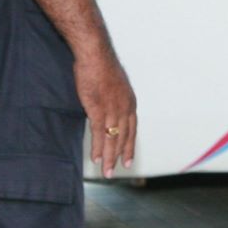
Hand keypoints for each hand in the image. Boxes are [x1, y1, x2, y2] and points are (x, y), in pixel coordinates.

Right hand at [75, 47, 137, 176]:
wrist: (95, 55)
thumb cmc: (101, 68)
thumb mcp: (114, 86)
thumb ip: (113, 101)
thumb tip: (108, 110)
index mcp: (130, 103)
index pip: (132, 130)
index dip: (129, 146)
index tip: (128, 160)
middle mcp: (125, 108)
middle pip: (124, 138)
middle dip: (120, 157)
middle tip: (116, 171)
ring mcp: (112, 109)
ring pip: (113, 139)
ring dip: (109, 157)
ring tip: (106, 172)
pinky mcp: (98, 109)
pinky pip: (99, 133)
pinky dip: (98, 147)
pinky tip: (96, 158)